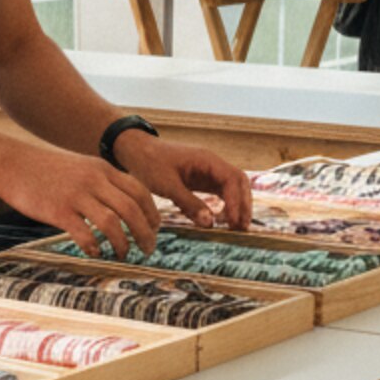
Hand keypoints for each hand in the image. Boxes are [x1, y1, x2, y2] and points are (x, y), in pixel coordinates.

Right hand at [0, 140, 159, 255]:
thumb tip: (123, 206)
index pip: (140, 191)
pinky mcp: (58, 210)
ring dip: (123, 243)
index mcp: (102, 169)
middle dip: (145, 233)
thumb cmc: (48, 170)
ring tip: (123, 254)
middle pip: (132, 209)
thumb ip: (102, 182)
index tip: (155, 228)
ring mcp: (76, 195)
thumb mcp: (82, 167)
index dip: (152, 213)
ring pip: (113, 223)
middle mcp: (94, 180)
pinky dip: (94, 247)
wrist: (13, 164)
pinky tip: (95, 253)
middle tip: (148, 249)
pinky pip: (85, 234)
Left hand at [113, 128, 253, 229]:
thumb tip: (210, 223)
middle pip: (238, 182)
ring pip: (232, 187)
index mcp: (206, 159)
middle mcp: (212, 164)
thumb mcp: (167, 185)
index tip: (234, 222)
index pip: (232, 179)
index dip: (236, 201)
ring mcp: (208, 171)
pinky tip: (222, 220)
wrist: (136, 151)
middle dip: (243, 204)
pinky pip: (219, 192)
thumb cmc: (150, 163)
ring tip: (236, 227)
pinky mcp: (201, 179)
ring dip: (237, 205)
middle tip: (242, 228)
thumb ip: (189, 203)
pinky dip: (225, 205)